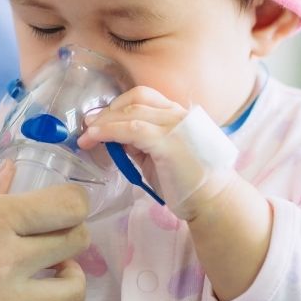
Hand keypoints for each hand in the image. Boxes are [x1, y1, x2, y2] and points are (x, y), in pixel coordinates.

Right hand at [0, 163, 89, 300]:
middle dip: (71, 238)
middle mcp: (4, 261)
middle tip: (52, 242)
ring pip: (72, 294)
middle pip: (78, 244)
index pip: (69, 206)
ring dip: (66, 283)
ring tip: (46, 280)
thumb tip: (11, 173)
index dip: (73, 204)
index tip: (59, 209)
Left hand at [77, 86, 238, 220]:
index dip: (118, 105)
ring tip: (87, 135)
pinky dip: (109, 131)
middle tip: (89, 125)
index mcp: (180, 115)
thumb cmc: (188, 183)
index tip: (100, 119)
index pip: (144, 97)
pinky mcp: (168, 143)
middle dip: (108, 110)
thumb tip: (115, 137)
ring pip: (131, 112)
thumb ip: (141, 144)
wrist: (214, 202)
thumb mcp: (160, 156)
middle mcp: (179, 114)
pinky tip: (96, 137)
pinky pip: (131, 130)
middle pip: (136, 99)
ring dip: (104, 122)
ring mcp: (175, 126)